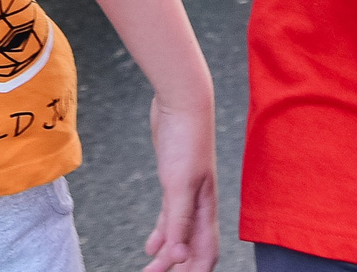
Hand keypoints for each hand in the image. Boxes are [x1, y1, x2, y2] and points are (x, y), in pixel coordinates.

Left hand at [139, 89, 219, 271]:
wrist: (183, 101)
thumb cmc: (186, 138)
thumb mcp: (179, 183)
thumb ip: (179, 221)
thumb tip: (178, 258)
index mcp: (205, 209)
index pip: (205, 253)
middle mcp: (199, 205)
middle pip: (192, 248)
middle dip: (178, 268)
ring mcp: (187, 193)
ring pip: (179, 235)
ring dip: (167, 256)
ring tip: (151, 270)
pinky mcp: (174, 182)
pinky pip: (169, 218)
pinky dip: (161, 234)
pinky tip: (150, 245)